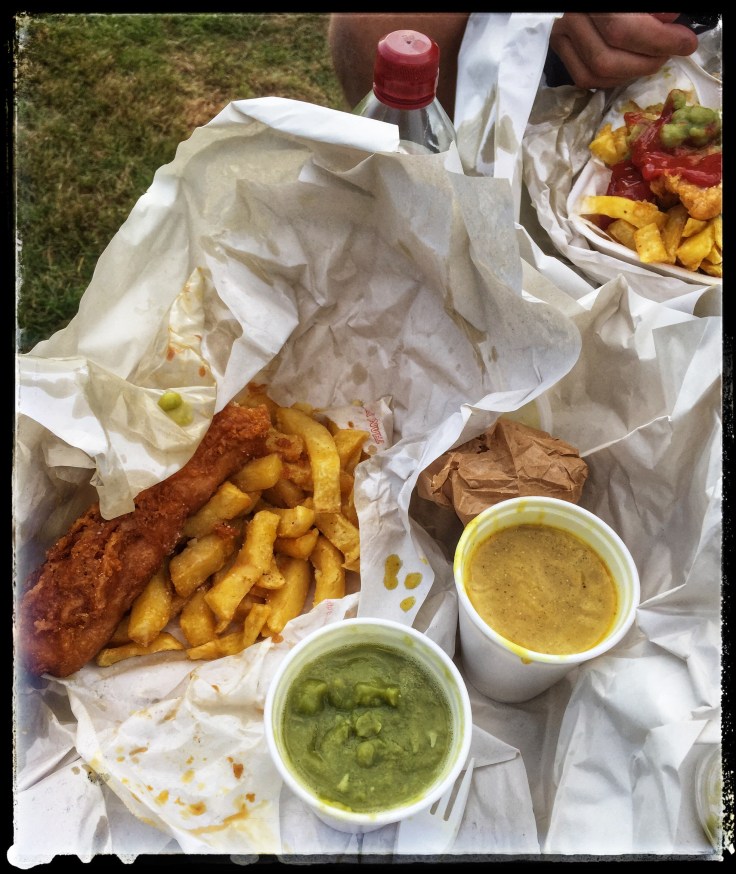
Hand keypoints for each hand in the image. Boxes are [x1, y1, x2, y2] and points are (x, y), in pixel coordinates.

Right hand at [549, 13, 699, 89]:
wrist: (593, 0)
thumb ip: (654, 7)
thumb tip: (670, 22)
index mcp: (594, 3)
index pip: (624, 30)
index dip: (659, 41)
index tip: (685, 43)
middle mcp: (572, 20)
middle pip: (607, 60)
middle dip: (645, 63)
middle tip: (668, 54)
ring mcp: (562, 36)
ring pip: (595, 73)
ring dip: (630, 74)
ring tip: (651, 59)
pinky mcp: (560, 47)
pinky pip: (584, 78)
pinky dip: (611, 78)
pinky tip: (629, 67)